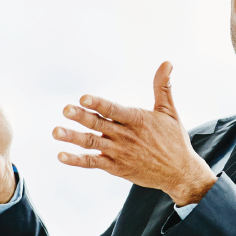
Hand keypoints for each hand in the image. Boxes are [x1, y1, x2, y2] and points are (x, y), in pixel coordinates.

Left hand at [54, 61, 217, 205]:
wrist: (180, 172)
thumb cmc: (174, 139)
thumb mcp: (169, 111)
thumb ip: (163, 87)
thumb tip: (167, 62)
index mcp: (137, 120)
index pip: (113, 110)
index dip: (98, 104)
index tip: (84, 98)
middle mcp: (125, 136)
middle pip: (99, 125)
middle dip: (81, 117)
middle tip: (66, 110)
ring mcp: (119, 153)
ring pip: (92, 143)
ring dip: (73, 138)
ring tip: (56, 132)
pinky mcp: (116, 168)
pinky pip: (93, 163)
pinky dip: (77, 160)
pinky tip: (62, 155)